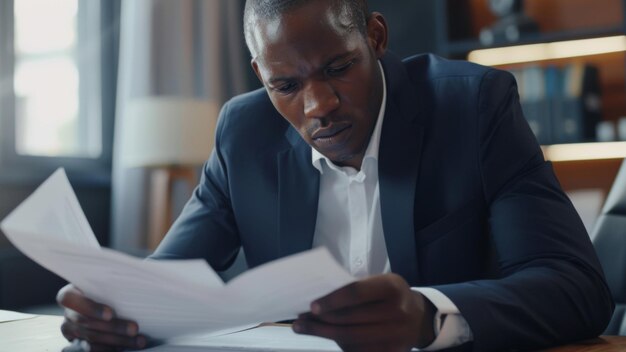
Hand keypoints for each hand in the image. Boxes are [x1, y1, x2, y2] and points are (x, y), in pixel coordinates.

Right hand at [56, 284, 148, 350]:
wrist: (100, 304)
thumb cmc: (106, 290)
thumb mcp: (105, 284)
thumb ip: (111, 285)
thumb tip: (133, 282)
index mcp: (70, 294)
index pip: (69, 299)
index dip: (89, 307)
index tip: (110, 314)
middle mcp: (68, 313)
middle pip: (86, 323)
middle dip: (113, 327)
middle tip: (134, 329)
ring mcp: (71, 331)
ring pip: (92, 338)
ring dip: (117, 340)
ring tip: (138, 340)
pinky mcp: (77, 344)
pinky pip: (92, 350)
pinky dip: (110, 349)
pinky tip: (126, 347)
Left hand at [292, 274, 435, 351]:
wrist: (418, 318)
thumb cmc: (389, 295)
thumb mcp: (379, 282)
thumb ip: (355, 288)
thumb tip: (319, 300)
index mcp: (392, 288)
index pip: (355, 293)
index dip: (331, 300)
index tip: (312, 306)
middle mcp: (397, 312)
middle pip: (349, 320)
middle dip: (320, 321)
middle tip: (299, 320)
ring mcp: (396, 335)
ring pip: (350, 338)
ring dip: (323, 334)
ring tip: (304, 328)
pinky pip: (357, 350)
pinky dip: (339, 344)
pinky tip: (326, 336)